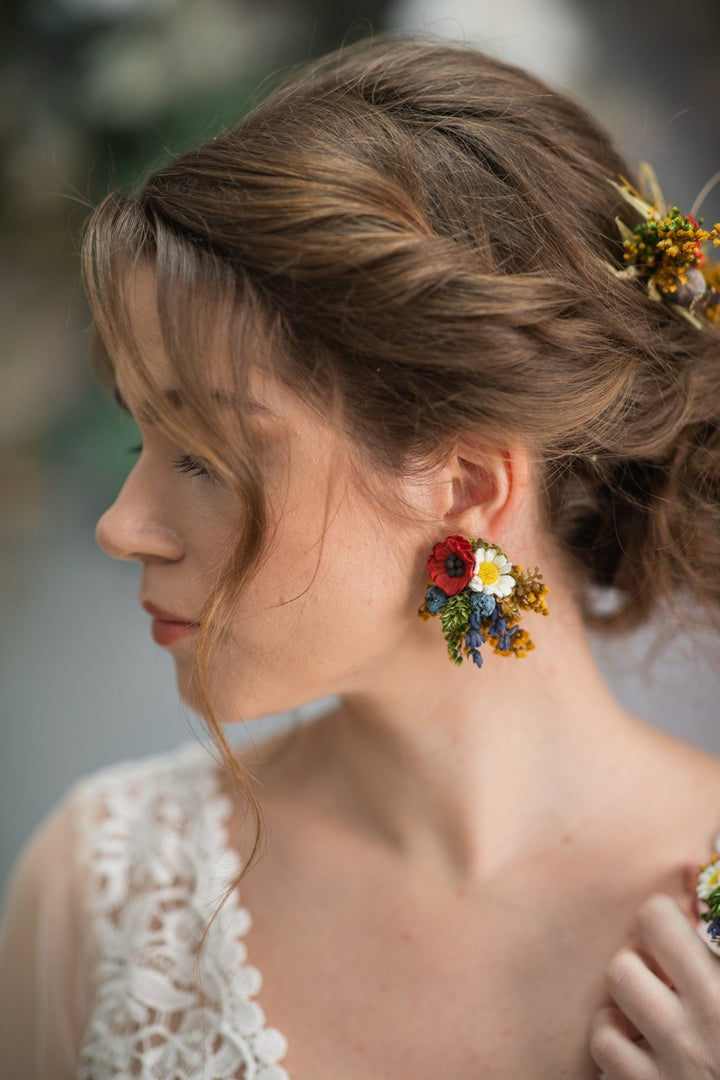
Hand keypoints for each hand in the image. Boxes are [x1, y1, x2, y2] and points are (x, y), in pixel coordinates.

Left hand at [590, 893, 719, 1078]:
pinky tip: (648, 1064)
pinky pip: (607, 1071)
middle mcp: (691, 1035)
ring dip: (625, 1021)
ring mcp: (667, 1079)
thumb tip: (711, 906)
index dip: (663, 922)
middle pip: (620, 970)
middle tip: (665, 984)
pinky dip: (621, 1065)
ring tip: (655, 1026)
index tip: (679, 939)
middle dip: (640, 973)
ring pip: (604, 1023)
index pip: (655, 920)